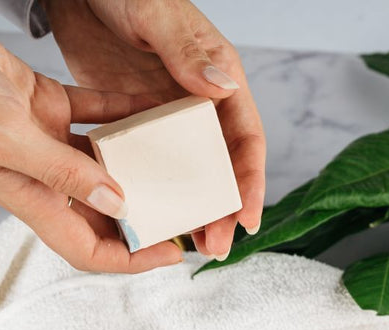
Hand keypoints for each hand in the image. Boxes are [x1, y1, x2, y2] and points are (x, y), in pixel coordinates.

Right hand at [0, 5, 181, 271]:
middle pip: (104, 213)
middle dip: (145, 218)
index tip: (173, 253)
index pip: (88, 249)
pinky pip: (98, 115)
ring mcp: (47, 141)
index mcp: (29, 198)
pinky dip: (126, 114)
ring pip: (107, 164)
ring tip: (183, 163)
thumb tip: (118, 203)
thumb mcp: (7, 138)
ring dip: (142, 164)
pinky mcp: (48, 106)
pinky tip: (158, 107)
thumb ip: (63, 171)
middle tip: (188, 210)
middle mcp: (42, 177)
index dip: (132, 259)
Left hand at [45, 0, 265, 258]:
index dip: (250, 180)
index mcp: (218, 75)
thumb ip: (187, 52)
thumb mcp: (155, 14)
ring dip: (190, 209)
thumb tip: (224, 89)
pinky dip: (155, 192)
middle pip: (221, 165)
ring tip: (186, 245)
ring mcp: (168, 115)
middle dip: (222, 208)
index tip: (248, 219)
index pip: (246, 136)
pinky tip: (147, 216)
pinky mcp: (137, 121)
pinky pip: (152, 164)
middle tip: (216, 248)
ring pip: (188, 173)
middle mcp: (200, 101)